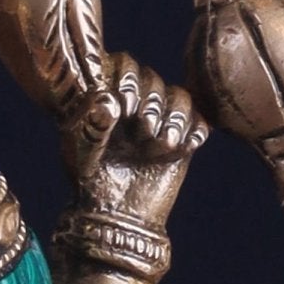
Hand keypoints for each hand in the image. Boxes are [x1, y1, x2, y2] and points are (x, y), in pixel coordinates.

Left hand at [64, 53, 208, 231]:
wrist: (118, 219)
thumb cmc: (91, 186)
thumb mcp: (83, 156)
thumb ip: (92, 127)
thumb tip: (107, 101)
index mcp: (106, 99)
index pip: (123, 65)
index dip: (128, 79)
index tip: (125, 109)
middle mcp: (133, 105)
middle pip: (153, 79)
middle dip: (152, 104)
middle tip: (142, 134)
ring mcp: (158, 121)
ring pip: (179, 97)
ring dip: (174, 120)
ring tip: (161, 147)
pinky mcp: (180, 138)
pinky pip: (199, 122)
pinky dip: (194, 133)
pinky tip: (179, 152)